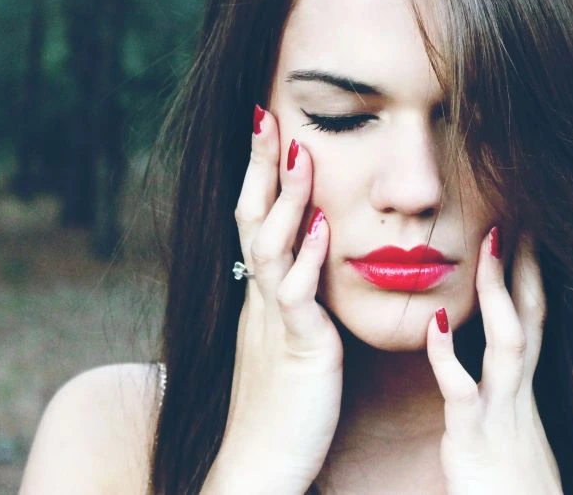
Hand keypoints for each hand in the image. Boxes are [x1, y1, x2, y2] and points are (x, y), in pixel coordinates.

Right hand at [204, 106, 341, 493]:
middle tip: (266, 114)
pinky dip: (306, 260)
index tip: (268, 126)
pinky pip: (297, 297)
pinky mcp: (297, 349)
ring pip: (270, 247)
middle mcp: (261, 298)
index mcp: (263, 294)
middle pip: (252, 218)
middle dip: (259, 166)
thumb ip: (296, 297)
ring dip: (285, 199)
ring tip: (300, 153)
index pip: (255, 219)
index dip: (258, 173)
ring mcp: (275, 321)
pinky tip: (320, 228)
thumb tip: (312, 256)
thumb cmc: (283, 404)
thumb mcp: (289, 338)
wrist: (261, 464)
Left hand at [426, 229, 561, 494]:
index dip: (532, 273)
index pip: (533, 319)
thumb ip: (502, 398)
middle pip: (531, 316)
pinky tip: (434, 323)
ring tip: (488, 246)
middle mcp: (520, 394)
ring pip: (508, 342)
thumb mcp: (515, 435)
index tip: (527, 230)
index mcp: (524, 390)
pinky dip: (449, 356)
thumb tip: (495, 370)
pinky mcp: (475, 440)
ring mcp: (501, 414)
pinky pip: (463, 393)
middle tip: (519, 213)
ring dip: (499, 293)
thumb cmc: (514, 488)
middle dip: (528, 265)